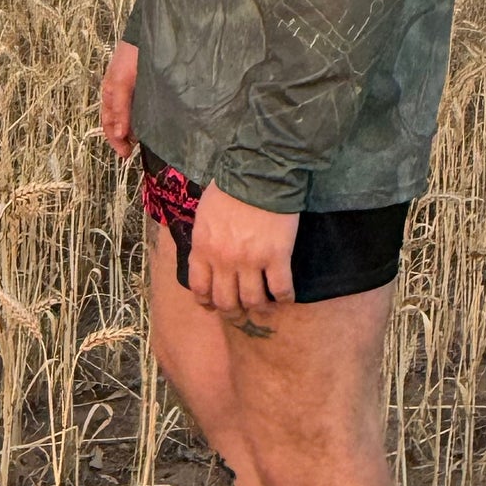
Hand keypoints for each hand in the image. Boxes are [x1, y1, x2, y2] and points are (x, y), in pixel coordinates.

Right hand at [99, 39, 138, 159]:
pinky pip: (141, 107)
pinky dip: (142, 117)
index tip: (126, 155)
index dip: (115, 141)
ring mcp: (132, 90)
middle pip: (118, 122)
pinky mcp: (146, 86)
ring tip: (143, 140)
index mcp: (110, 94)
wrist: (147, 34)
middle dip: (124, 138)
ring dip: (133, 129)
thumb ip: (121, 109)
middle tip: (133, 151)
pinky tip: (151, 121)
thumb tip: (120, 134)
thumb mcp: (122, 83)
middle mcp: (119, 94)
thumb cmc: (130, 56)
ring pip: (130, 115)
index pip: (109, 124)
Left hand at [187, 182, 298, 313]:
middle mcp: (224, 260)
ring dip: (258, 308)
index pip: (200, 287)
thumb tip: (206, 253)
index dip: (207, 302)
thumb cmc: (231, 186)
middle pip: (225, 300)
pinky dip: (283, 298)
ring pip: (252, 300)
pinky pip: (280, 289)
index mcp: (204, 248)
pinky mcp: (277, 257)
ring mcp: (251, 261)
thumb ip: (204, 238)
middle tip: (240, 312)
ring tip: (264, 308)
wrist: (259, 173)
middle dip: (232, 311)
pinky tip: (286, 298)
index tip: (213, 306)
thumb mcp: (205, 213)